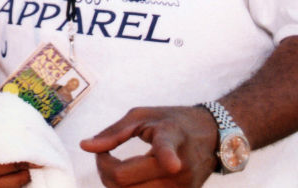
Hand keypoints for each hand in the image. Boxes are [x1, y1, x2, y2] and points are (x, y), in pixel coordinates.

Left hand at [78, 105, 218, 187]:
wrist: (213, 136)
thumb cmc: (172, 121)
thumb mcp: (142, 116)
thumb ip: (113, 133)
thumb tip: (85, 147)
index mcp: (171, 139)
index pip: (165, 153)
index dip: (167, 159)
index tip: (172, 164)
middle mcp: (179, 168)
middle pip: (125, 182)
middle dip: (103, 170)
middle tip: (103, 154)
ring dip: (113, 183)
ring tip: (115, 164)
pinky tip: (129, 177)